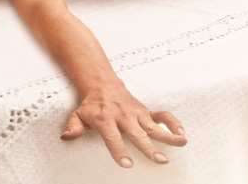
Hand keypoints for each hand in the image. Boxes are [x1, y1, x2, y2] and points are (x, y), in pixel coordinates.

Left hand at [60, 86, 186, 166]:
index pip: (113, 137)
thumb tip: (66, 137)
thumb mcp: (78, 115)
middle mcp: (123, 116)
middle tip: (159, 160)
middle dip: (149, 147)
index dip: (119, 150)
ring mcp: (137, 114)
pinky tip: (181, 132)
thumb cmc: (91, 104)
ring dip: (167, 135)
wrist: (102, 84)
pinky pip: (162, 115)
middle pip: (138, 134)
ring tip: (180, 143)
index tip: (127, 164)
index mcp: (106, 119)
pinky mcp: (146, 111)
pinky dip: (172, 122)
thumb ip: (73, 126)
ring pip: (154, 125)